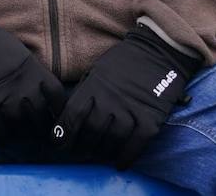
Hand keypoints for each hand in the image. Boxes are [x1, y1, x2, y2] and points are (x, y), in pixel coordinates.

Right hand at [0, 15, 65, 142]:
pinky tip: (1, 134)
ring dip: (20, 133)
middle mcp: (23, 86)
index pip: (57, 97)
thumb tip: (40, 92)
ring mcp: (4, 96)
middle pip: (40, 116)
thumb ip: (32, 72)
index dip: (58, 109)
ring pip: (20, 127)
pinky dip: (1, 136)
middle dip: (39, 126)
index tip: (53, 115)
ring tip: (18, 133)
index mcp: (34, 70)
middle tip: (34, 129)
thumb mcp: (19, 52)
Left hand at [52, 26, 201, 167]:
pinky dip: (128, 156)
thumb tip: (70, 114)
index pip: (73, 113)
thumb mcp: (97, 70)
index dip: (63, 131)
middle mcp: (111, 98)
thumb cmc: (123, 62)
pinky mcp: (151, 117)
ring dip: (104, 152)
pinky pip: (137, 142)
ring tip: (99, 156)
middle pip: (92, 129)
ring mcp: (132, 108)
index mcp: (94, 86)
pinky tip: (120, 164)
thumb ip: (86, 92)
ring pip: (113, 138)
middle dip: (83, 145)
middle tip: (80, 153)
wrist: (157, 51)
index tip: (58, 143)